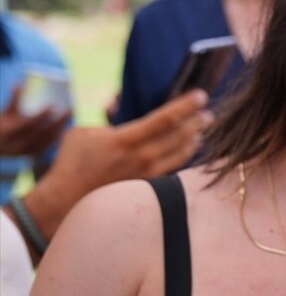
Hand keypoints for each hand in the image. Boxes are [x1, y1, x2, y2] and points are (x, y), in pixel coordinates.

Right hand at [0, 89, 69, 155]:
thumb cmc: (2, 125)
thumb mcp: (5, 112)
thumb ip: (14, 100)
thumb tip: (18, 83)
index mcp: (9, 132)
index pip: (27, 124)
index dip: (40, 115)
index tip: (52, 106)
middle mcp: (18, 144)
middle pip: (42, 132)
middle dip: (58, 121)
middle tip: (70, 109)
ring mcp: (27, 151)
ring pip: (48, 140)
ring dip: (62, 127)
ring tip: (71, 115)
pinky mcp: (33, 153)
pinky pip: (49, 144)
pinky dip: (59, 135)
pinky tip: (67, 126)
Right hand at [44, 91, 210, 193]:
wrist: (67, 200)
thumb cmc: (72, 163)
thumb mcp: (84, 133)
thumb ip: (106, 122)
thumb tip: (117, 109)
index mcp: (127, 139)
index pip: (165, 118)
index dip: (186, 106)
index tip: (201, 95)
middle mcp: (143, 157)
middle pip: (180, 136)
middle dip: (197, 123)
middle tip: (207, 114)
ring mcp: (148, 174)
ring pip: (181, 154)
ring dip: (194, 140)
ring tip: (202, 132)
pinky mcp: (149, 187)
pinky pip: (174, 169)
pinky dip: (184, 157)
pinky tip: (188, 152)